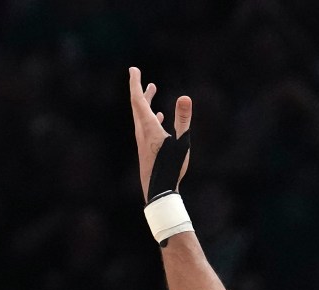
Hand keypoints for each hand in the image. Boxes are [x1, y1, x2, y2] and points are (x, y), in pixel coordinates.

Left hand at [127, 67, 192, 201]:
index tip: (133, 69)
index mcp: (148, 127)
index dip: (135, 83)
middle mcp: (142, 133)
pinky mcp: (147, 149)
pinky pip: (146, 127)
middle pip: (137, 106)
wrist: (159, 191)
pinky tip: (159, 119)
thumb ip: (183, 119)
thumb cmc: (170, 168)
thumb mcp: (181, 142)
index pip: (138, 100)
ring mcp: (143, 141)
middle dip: (139, 89)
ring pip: (141, 116)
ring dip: (146, 102)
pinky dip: (151, 117)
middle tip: (139, 75)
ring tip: (152, 91)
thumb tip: (185, 97)